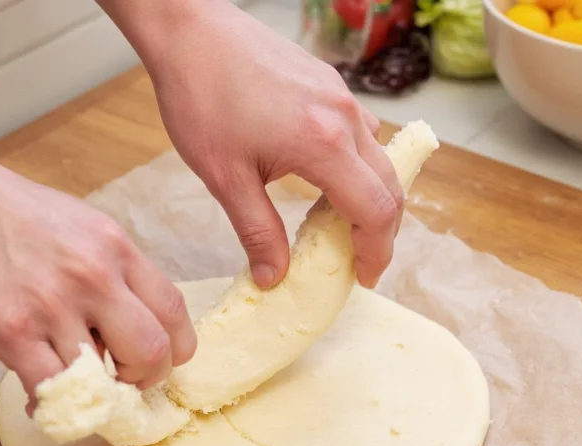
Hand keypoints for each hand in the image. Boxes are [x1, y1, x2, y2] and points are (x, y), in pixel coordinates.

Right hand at [0, 115, 195, 406]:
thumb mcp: (71, 224)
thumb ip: (102, 270)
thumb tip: (112, 324)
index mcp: (115, 246)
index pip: (174, 310)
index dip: (174, 348)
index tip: (156, 361)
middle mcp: (96, 274)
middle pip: (155, 351)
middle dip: (145, 379)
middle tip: (121, 383)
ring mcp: (55, 304)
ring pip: (106, 379)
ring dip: (94, 396)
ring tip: (74, 390)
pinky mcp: (12, 330)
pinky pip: (53, 391)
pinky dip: (53, 407)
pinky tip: (40, 400)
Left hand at [137, 1, 404, 288]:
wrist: (190, 32)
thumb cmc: (201, 98)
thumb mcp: (224, 178)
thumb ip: (257, 231)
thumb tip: (274, 277)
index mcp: (324, 145)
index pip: (377, 210)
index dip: (377, 251)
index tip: (364, 276)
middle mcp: (345, 119)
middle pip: (391, 187)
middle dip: (382, 231)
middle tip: (359, 259)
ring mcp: (341, 97)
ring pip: (380, 159)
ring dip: (372, 197)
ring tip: (342, 224)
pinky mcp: (330, 84)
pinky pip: (362, 132)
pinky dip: (359, 165)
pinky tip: (328, 178)